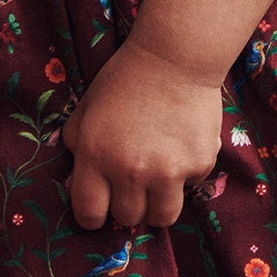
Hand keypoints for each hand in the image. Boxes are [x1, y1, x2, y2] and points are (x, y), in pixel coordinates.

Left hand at [59, 38, 224, 230]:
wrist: (173, 59)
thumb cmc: (123, 80)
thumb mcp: (86, 109)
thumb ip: (77, 145)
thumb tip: (78, 180)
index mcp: (96, 155)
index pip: (89, 213)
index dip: (91, 215)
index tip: (97, 209)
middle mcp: (131, 170)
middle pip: (127, 218)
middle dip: (126, 204)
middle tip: (129, 184)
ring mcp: (169, 172)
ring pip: (161, 218)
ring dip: (156, 204)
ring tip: (155, 180)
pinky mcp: (199, 166)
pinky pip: (189, 189)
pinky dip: (183, 176)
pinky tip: (178, 147)